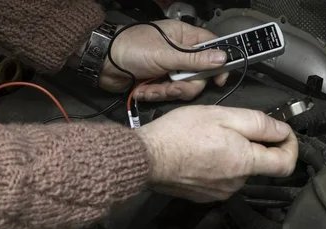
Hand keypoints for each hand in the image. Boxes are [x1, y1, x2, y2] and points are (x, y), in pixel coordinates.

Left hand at [100, 20, 228, 100]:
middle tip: (172, 84)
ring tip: (151, 88)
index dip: (218, 64)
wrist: (102, 64)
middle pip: (199, 75)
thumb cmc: (131, 48)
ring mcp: (169, 69)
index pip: (211, 48)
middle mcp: (179, 53)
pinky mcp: (158, 82)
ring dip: (167, 92)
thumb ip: (195, 59)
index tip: (218, 79)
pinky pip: (167, 94)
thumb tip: (222, 58)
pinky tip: (143, 89)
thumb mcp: (166, 54)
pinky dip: (155, 94)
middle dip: (185, 85)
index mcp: (183, 37)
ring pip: (183, 88)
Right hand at [140, 106, 298, 202]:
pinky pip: (223, 178)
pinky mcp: (206, 195)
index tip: (283, 134)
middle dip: (255, 144)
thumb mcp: (223, 116)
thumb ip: (258, 124)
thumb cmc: (179, 135)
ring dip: (235, 154)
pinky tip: (202, 152)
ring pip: (240, 170)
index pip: (286, 164)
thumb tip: (281, 130)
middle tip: (235, 126)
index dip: (291, 146)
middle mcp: (237, 183)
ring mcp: (221, 192)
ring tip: (212, 138)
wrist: (147, 158)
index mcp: (245, 162)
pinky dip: (220, 164)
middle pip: (261, 164)